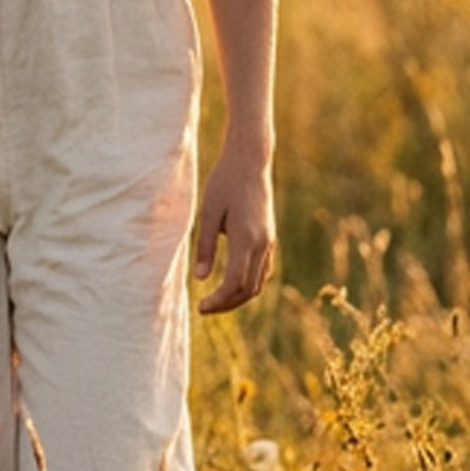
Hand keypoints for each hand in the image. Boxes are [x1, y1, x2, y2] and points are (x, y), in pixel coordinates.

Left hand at [194, 142, 276, 314]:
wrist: (250, 161)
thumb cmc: (224, 183)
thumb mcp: (208, 212)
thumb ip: (205, 246)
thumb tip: (201, 278)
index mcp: (246, 238)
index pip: (235, 282)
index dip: (218, 300)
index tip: (200, 308)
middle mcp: (262, 243)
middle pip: (249, 289)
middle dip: (227, 304)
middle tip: (204, 309)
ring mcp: (269, 241)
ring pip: (259, 282)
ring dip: (238, 296)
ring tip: (214, 301)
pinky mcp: (269, 238)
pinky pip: (262, 270)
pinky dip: (248, 283)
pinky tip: (230, 284)